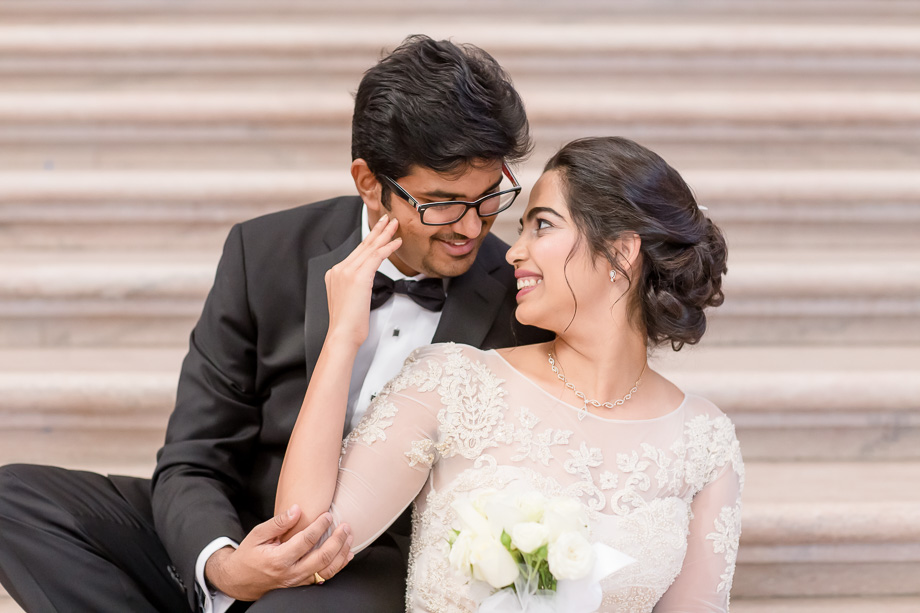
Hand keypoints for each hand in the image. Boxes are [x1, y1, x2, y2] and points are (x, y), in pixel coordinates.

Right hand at [205, 505, 353, 600]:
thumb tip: (297, 509)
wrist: (239, 580)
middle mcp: (290, 573)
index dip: (320, 526)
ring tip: (349, 537)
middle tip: (345, 525)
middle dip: (337, 540)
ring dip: (341, 554)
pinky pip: (323, 577)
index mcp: (278, 559)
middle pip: (321, 558)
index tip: (328, 515)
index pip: (306, 541)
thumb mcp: (257, 534)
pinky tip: (346, 554)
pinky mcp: (300, 585)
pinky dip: (338, 566)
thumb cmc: (248, 555)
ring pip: (326, 570)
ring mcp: (296, 582)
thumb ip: (278, 523)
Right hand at [324, 214, 400, 349]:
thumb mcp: (349, 300)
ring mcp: (347, 272)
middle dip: (377, 230)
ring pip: (369, 248)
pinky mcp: (358, 277)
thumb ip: (355, 286)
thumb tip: (365, 283)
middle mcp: (338, 269)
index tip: (378, 231)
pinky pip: (376, 257)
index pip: (356, 253)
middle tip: (387, 218)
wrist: (343, 334)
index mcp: (334, 273)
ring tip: (395, 225)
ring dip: (384, 235)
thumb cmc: (349, 324)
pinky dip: (388, 248)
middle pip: (362, 245)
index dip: (369, 240)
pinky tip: (397, 242)